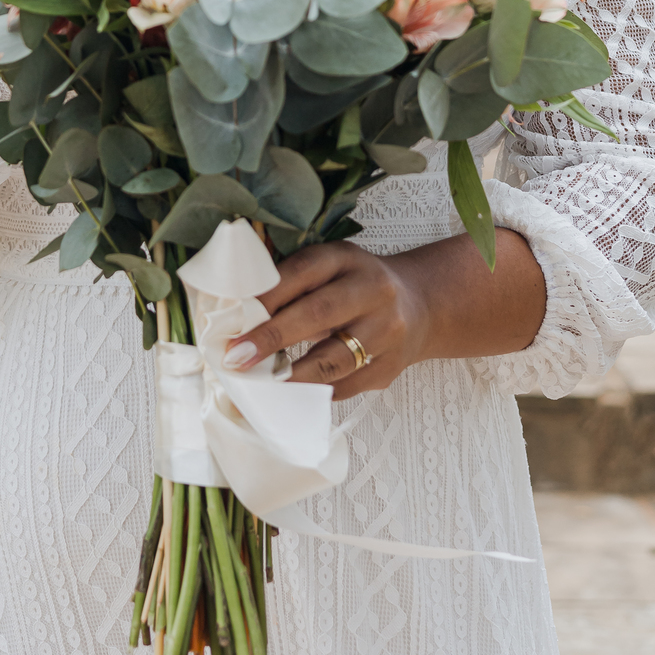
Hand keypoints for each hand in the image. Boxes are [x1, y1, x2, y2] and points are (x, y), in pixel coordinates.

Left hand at [221, 230, 546, 397]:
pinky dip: (314, 393)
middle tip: (236, 358)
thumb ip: (292, 284)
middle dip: (272, 338)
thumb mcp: (330, 268)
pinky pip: (347, 386)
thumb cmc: (355, 284)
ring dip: (292, 376)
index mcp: (348, 259)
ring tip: (261, 384)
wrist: (420, 304)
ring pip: (335, 359)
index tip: (234, 320)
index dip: (266, 297)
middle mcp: (373, 290)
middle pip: (319, 313)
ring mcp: (388, 331)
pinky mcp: (391, 366)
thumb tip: (238, 316)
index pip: (303, 272)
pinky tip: (291, 395)